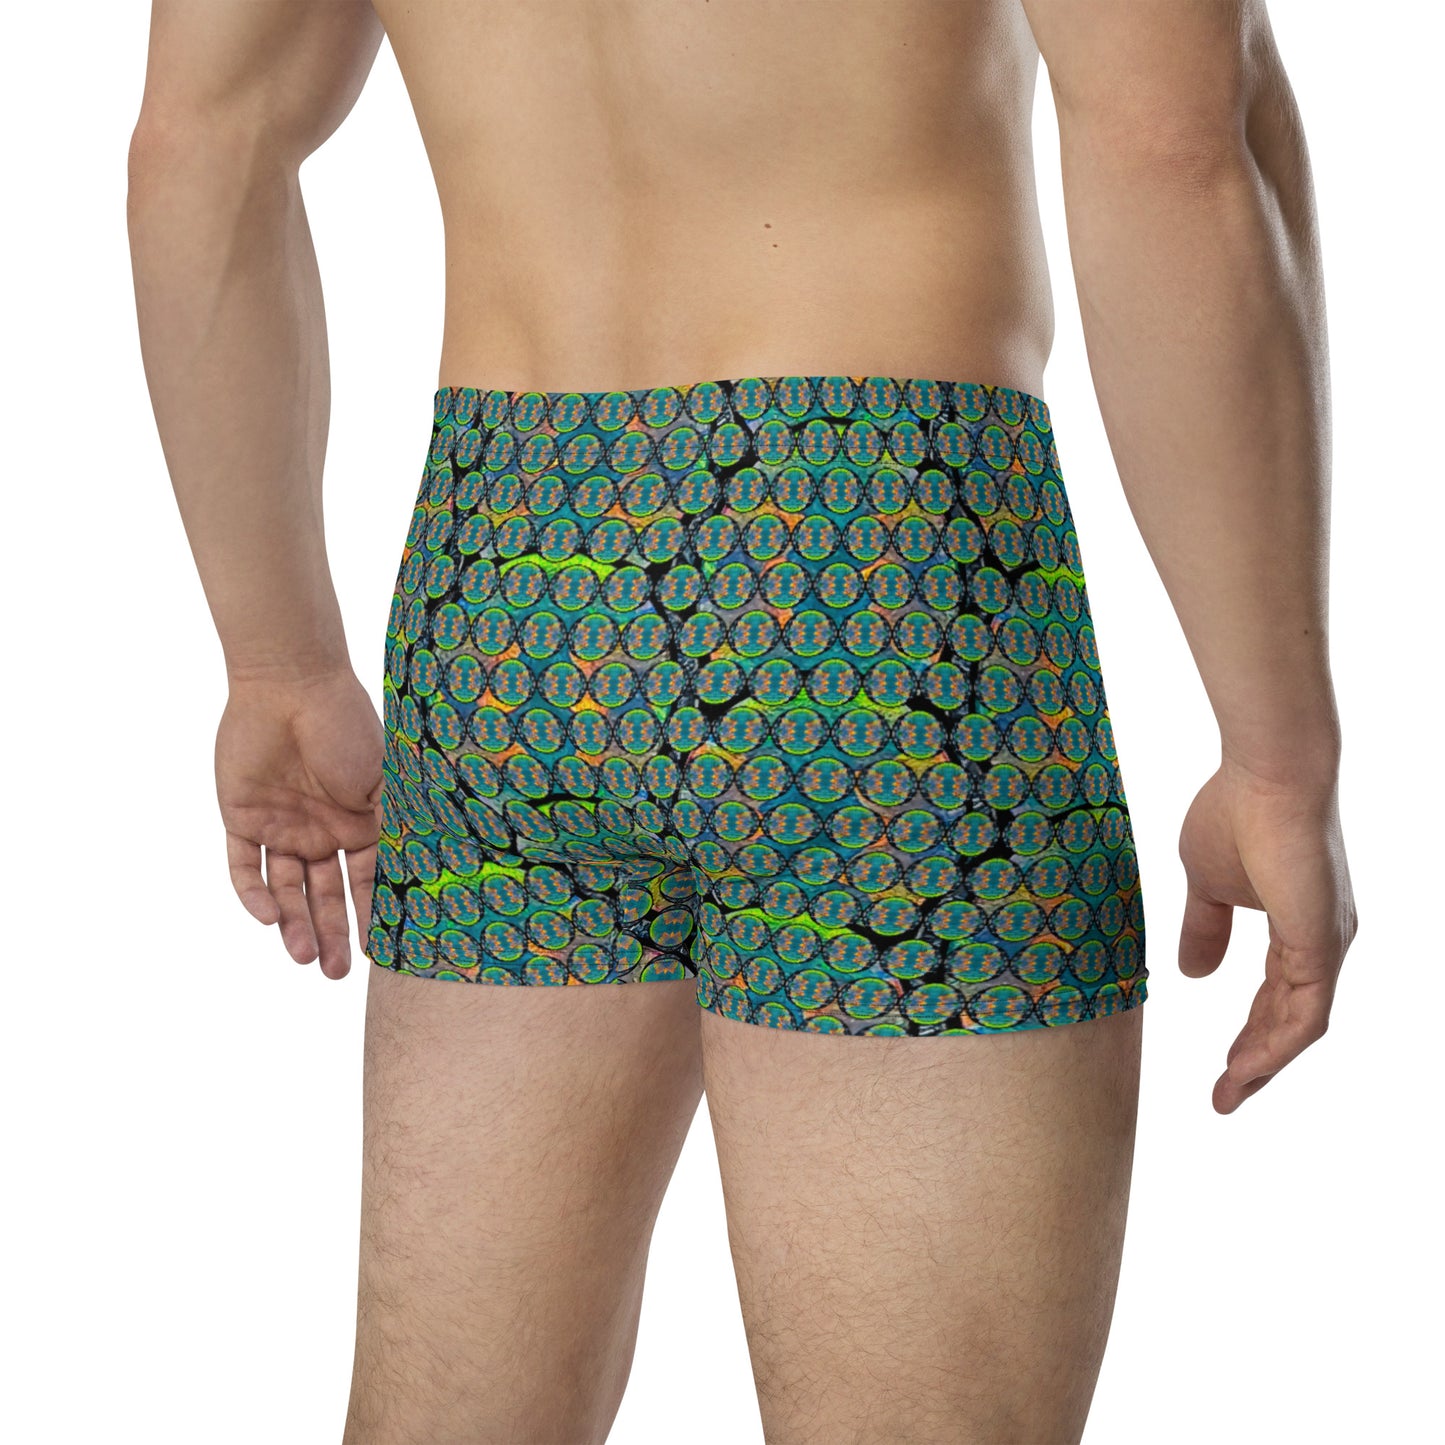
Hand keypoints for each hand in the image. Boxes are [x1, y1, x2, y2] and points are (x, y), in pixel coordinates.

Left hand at [216, 666, 383, 978]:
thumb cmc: (348, 728)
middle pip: (323, 896)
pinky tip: (267, 917)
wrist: (292, 685)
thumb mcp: (386, 784)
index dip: (372, 916)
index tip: (380, 954)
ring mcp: (281, 826)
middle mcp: (321, 832)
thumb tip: (423, 880)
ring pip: (285, 890)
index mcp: (360, 824)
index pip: (366, 882)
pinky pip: (243, 866)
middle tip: (336, 974)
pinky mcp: (242, 818)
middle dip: (331, 935)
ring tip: (304, 957)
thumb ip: (396, 830)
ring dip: (293, 925)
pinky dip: (252, 894)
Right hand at [1176, 757, 1356, 1112]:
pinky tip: (1247, 1066)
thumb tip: (1191, 974)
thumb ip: (1204, 929)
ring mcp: (1326, 945)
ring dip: (1264, 1063)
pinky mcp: (1322, 945)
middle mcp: (1321, 941)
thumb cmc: (1236, 812)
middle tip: (1225, 1094)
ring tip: (1230, 1091)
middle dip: (1256, 1060)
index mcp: (1298, 925)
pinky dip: (1275, 1045)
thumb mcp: (1205, 883)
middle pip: (1290, 1019)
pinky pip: (1305, 1015)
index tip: (1221, 1067)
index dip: (1249, 1033)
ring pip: (1300, 1025)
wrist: (1268, 775)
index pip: (1275, 994)